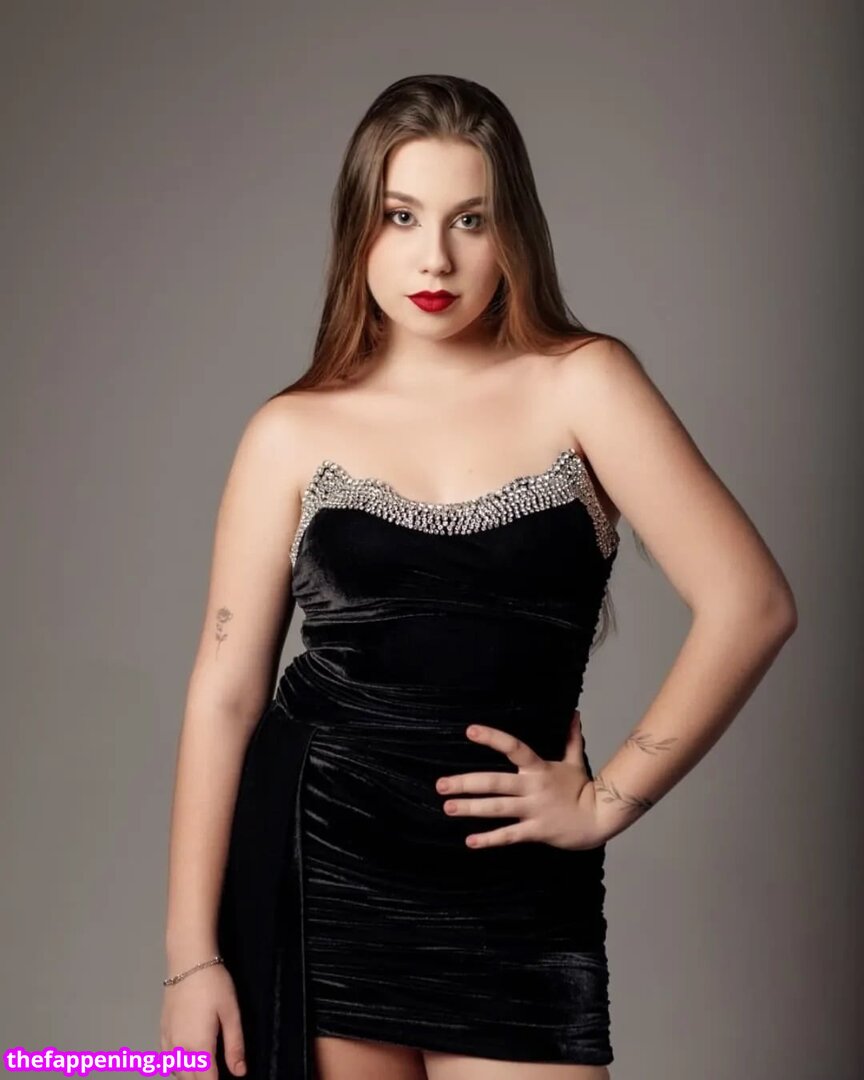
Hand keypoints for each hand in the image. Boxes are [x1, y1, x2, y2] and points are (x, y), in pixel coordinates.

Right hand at [160, 963, 245, 1079]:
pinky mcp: (162, 1030)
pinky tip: (187, 1061)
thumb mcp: (231, 1013)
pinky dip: (177, 1067)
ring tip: (206, 1069)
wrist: (189, 962)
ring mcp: (168, 1040)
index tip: (225, 1079)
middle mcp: (179, 1048)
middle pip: (190, 1079)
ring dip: (190, 1075)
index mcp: (198, 1047)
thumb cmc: (214, 985)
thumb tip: (240, 1073)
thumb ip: (234, 1046)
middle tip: (218, 1073)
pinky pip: (167, 1060)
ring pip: (177, 1072)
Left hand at [435, 710, 607, 850]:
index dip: (492, 738)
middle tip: (441, 784)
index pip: (513, 747)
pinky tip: (470, 840)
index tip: (469, 731)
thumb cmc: (584, 789)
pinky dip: (490, 839)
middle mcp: (533, 788)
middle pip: (495, 783)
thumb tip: (574, 713)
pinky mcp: (536, 831)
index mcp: (539, 768)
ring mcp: (534, 810)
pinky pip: (509, 835)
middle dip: (466, 783)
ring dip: (470, 808)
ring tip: (448, 807)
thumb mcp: (575, 761)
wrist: (601, 818)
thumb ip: (570, 738)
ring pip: (497, 808)